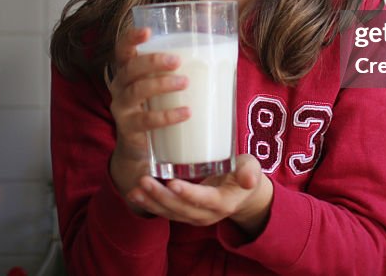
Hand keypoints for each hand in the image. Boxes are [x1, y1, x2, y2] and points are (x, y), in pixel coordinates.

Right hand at [107, 27, 189, 206]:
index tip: (148, 30)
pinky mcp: (129, 129)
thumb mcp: (164, 87)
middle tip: (177, 61)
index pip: (122, 49)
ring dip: (161, 84)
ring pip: (137, 91)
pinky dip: (167, 116)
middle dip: (153, 61)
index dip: (131, 38)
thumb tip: (228, 53)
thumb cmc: (158, 108)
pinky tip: (186, 113)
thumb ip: (183, 70)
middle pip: (130, 68)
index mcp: (128, 71)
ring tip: (185, 82)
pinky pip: (146, 120)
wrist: (142, 150)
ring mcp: (122, 108)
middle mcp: (120, 86)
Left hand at [125, 154, 273, 234]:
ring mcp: (195, 217)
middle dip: (161, 197)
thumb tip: (249, 179)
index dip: (188, 193)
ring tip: (134, 190)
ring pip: (171, 213)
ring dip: (151, 203)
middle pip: (181, 209)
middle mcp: (207, 215)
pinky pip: (166, 212)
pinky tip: (135, 194)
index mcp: (223, 203)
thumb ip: (249, 171)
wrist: (243, 193)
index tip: (172, 182)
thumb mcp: (251, 168)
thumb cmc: (244, 173)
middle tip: (144, 180)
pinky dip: (150, 204)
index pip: (203, 200)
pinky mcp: (186, 214)